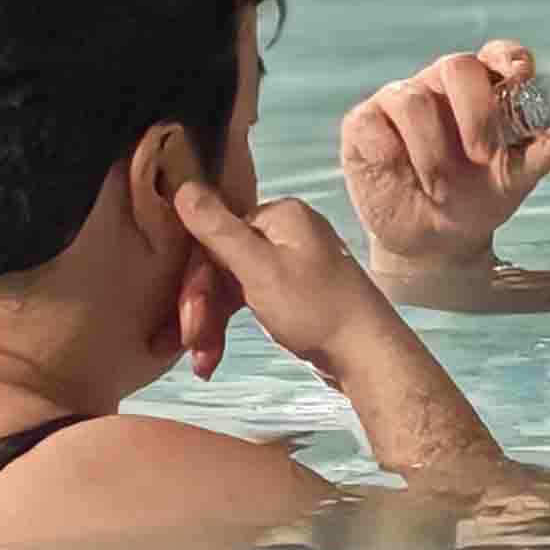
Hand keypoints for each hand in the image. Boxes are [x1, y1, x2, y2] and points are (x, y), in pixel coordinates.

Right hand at [171, 184, 408, 374]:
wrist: (367, 357)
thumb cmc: (316, 309)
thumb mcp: (260, 268)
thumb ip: (219, 229)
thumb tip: (182, 185)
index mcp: (281, 215)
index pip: (214, 236)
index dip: (194, 280)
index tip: (183, 320)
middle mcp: (286, 232)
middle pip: (220, 264)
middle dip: (201, 309)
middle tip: (189, 346)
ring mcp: (289, 263)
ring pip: (229, 287)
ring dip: (210, 325)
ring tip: (203, 364)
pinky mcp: (290, 292)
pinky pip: (246, 301)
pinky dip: (227, 328)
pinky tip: (212, 358)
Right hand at [340, 41, 549, 269]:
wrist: (435, 242)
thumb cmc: (479, 199)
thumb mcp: (516, 179)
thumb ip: (545, 151)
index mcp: (484, 90)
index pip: (497, 54)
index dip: (509, 59)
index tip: (520, 77)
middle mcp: (441, 87)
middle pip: (456, 65)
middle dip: (475, 110)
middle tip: (483, 155)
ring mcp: (400, 101)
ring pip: (412, 97)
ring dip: (432, 148)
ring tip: (441, 187)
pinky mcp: (363, 125)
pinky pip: (370, 122)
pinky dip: (390, 150)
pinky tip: (400, 174)